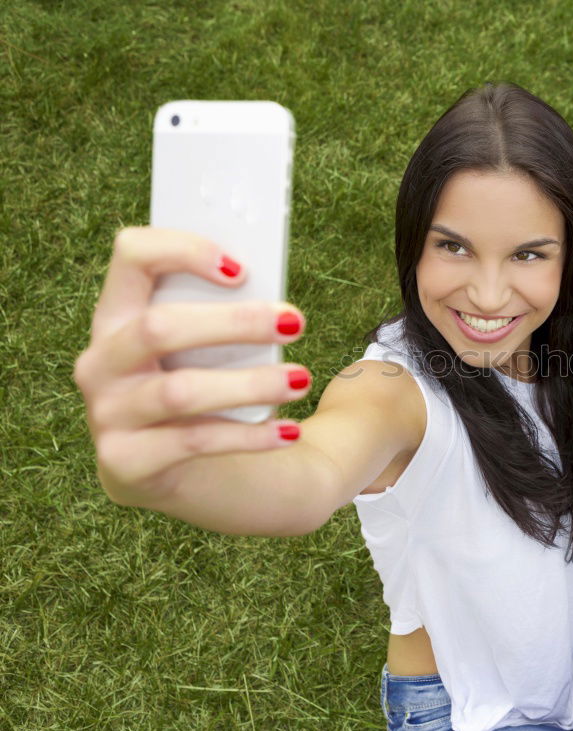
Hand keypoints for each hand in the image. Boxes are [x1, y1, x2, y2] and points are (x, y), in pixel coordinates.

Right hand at [74, 227, 310, 505]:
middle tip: (295, 323)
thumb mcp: (207, 349)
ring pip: (180, 392)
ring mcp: (108, 414)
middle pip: (159, 327)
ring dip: (250, 384)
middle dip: (234, 323)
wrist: (180, 470)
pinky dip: (249, 436)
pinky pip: (194, 443)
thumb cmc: (201, 385)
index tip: (243, 270)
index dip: (183, 250)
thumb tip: (283, 312)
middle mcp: (101, 361)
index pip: (131, 257)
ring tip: (302, 380)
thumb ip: (228, 320)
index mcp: (118, 315)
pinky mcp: (126, 462)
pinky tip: (289, 431)